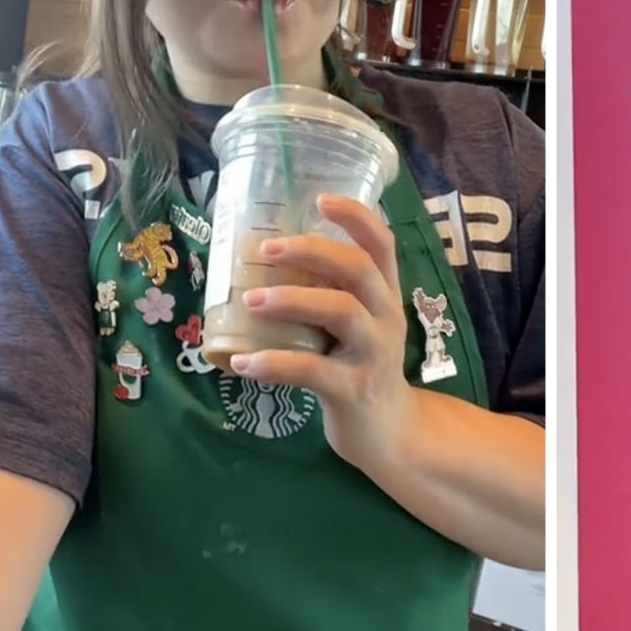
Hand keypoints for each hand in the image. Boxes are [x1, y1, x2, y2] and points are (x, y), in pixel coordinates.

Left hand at [229, 194, 414, 464]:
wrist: (388, 433)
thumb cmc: (359, 366)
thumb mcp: (356, 324)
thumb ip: (328, 293)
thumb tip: (262, 260)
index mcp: (386, 295)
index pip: (382, 244)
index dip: (356, 216)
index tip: (321, 198)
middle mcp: (386, 317)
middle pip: (358, 269)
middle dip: (311, 251)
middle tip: (266, 250)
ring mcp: (373, 354)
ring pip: (340, 311)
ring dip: (291, 300)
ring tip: (250, 300)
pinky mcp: (352, 390)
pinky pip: (311, 370)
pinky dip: (274, 364)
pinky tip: (242, 363)